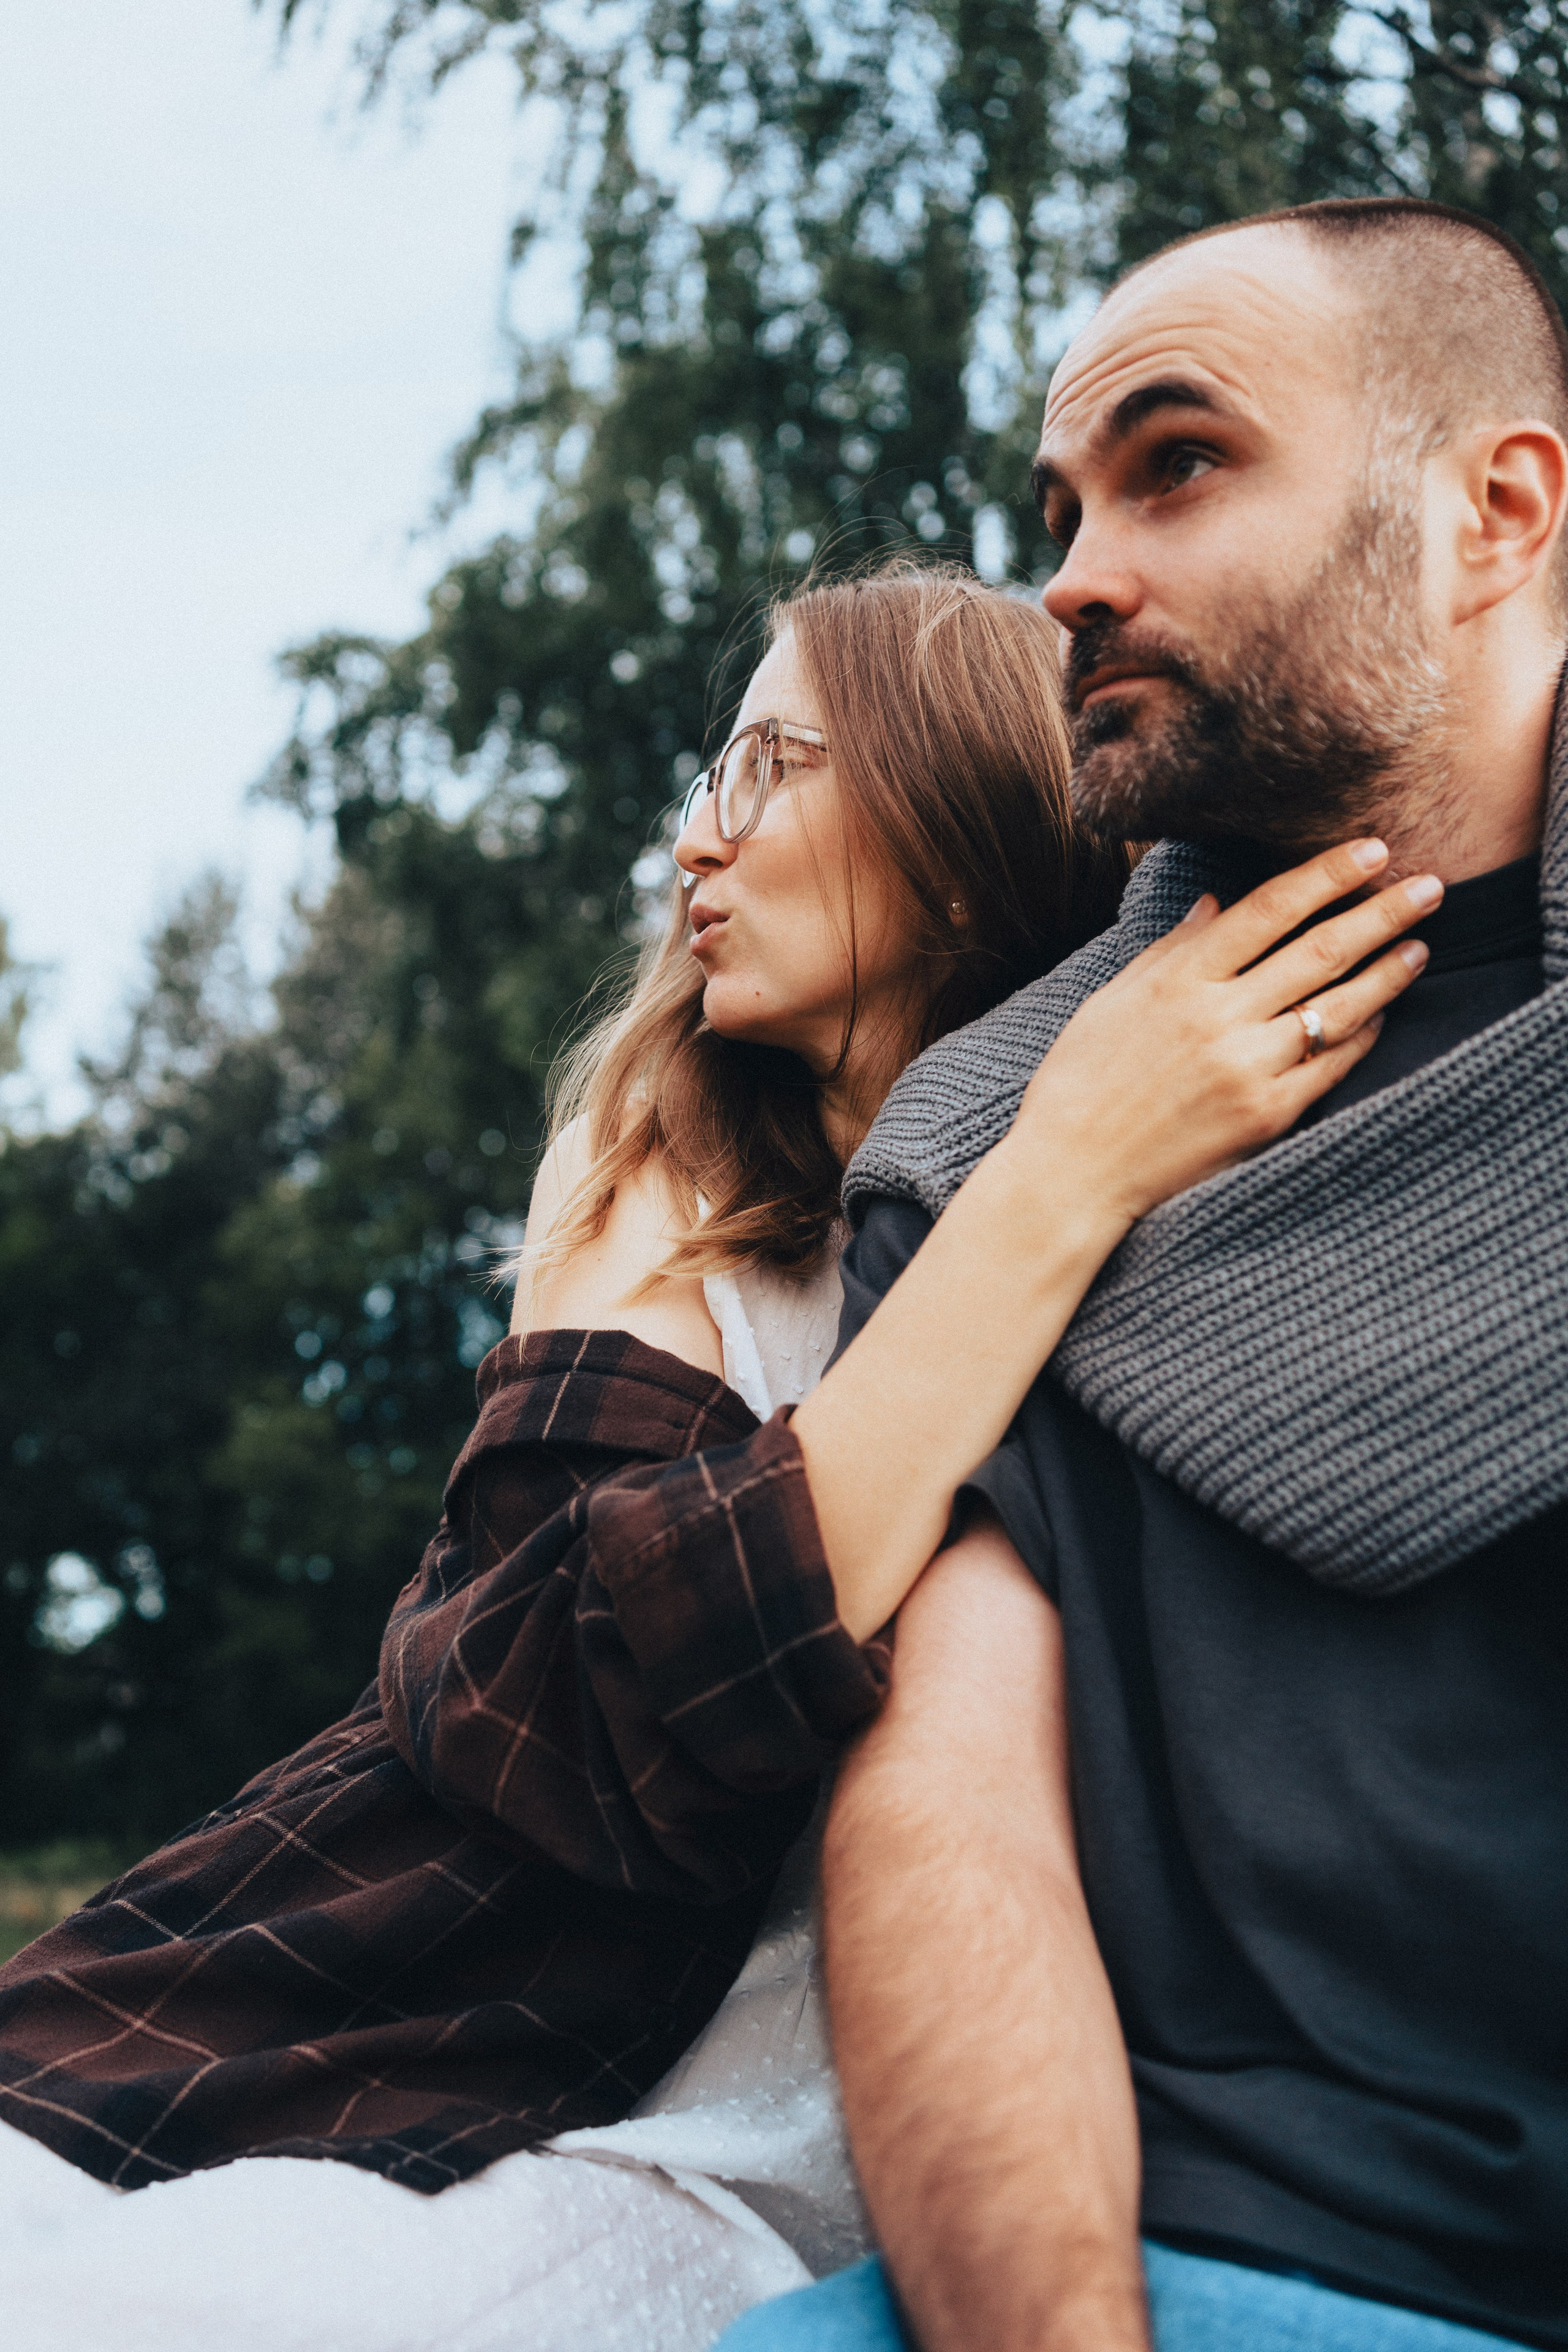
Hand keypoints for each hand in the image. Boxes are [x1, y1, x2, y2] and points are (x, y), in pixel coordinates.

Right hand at [1009, 838, 1436, 1230]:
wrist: (1072, 1173)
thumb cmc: (1080, 1083)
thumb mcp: (1112, 1001)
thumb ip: (1170, 950)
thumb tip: (1215, 903)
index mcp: (1179, 979)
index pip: (1269, 909)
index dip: (1326, 875)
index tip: (1370, 850)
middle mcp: (1218, 1017)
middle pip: (1319, 950)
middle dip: (1381, 913)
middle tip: (1429, 885)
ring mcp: (1246, 1068)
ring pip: (1337, 1006)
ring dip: (1387, 972)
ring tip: (1420, 945)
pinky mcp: (1265, 1116)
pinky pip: (1330, 1066)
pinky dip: (1361, 1035)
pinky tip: (1381, 1013)